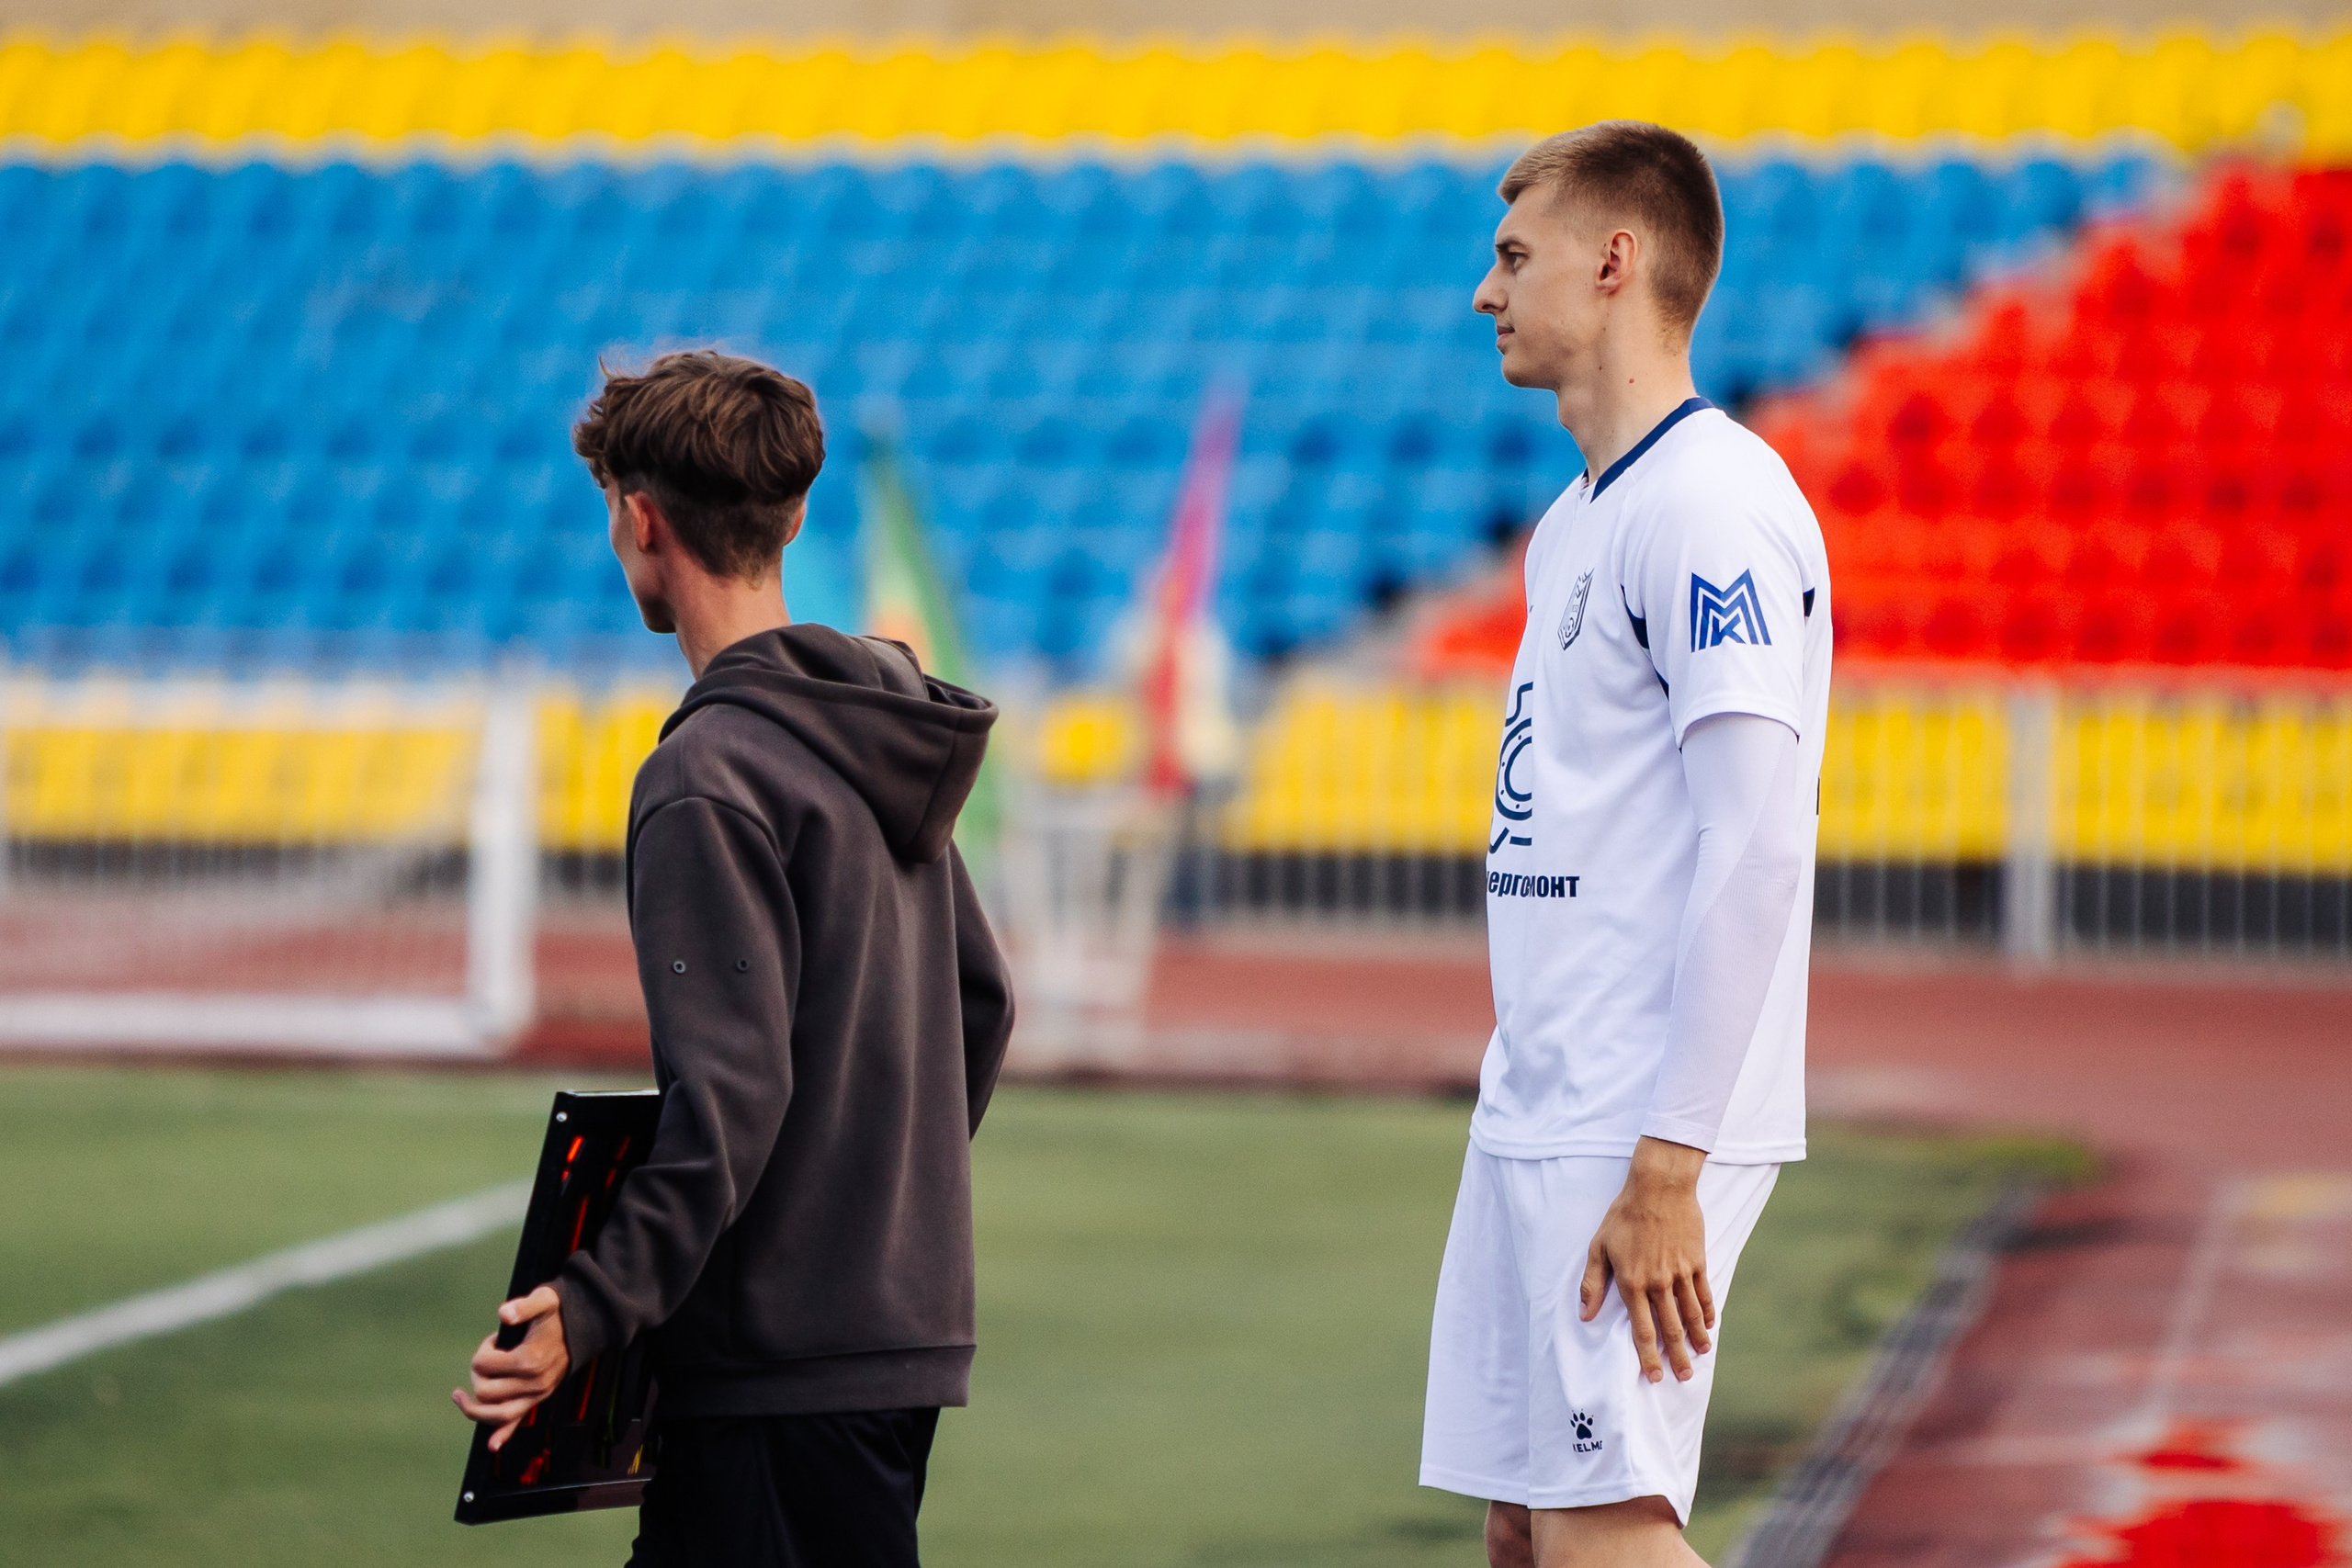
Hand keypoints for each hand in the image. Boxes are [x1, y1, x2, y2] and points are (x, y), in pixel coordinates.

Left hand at [452, 1285, 570, 1448]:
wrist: (583, 1329)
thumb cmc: (558, 1314)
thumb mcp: (545, 1300)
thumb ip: (524, 1306)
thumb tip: (504, 1314)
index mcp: (530, 1360)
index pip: (485, 1365)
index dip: (483, 1350)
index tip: (495, 1339)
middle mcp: (534, 1383)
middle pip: (485, 1390)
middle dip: (478, 1372)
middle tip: (488, 1355)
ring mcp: (535, 1395)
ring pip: (496, 1414)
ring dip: (473, 1408)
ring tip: (458, 1395)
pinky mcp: (536, 1400)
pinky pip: (517, 1422)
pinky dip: (503, 1435)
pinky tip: (492, 1446)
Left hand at [1579, 1137, 1714, 1383]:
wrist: (1658, 1187)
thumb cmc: (1623, 1215)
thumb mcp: (1598, 1247)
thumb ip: (1592, 1283)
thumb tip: (1585, 1315)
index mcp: (1632, 1283)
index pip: (1641, 1330)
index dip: (1647, 1356)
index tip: (1653, 1377)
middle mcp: (1658, 1283)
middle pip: (1670, 1329)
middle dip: (1676, 1357)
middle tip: (1683, 1378)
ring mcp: (1680, 1273)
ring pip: (1690, 1315)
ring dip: (1696, 1339)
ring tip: (1700, 1356)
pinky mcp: (1696, 1261)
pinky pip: (1704, 1293)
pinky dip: (1707, 1312)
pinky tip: (1709, 1326)